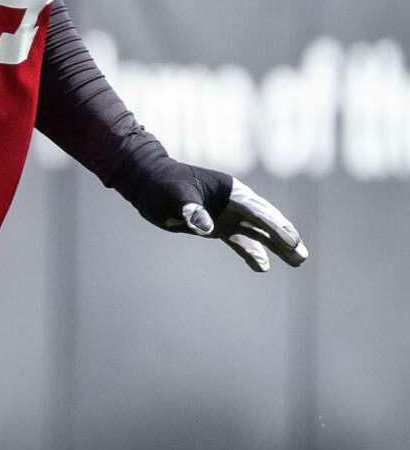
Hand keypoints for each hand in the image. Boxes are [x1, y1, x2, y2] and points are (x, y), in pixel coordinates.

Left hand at [174, 178, 308, 273]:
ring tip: (298, 261)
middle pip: (265, 220)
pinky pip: (240, 240)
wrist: (148, 183)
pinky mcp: (219, 225)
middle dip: (284, 237)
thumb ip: (190, 209)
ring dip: (276, 246)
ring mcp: (228, 214)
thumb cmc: (161, 184)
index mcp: (229, 190)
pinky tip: (262, 266)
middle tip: (301, 255)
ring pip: (258, 232)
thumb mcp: (173, 196)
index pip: (257, 210)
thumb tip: (205, 227)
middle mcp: (234, 202)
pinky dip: (252, 252)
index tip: (291, 241)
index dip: (274, 226)